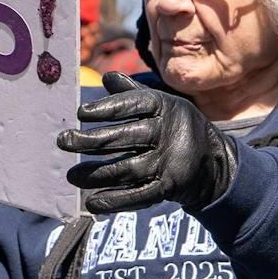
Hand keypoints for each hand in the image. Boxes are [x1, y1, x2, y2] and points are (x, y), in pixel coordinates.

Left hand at [57, 73, 236, 215]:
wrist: (213, 161)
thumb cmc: (174, 126)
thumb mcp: (160, 104)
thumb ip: (131, 93)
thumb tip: (106, 76)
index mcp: (165, 107)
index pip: (134, 104)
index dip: (107, 107)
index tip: (81, 113)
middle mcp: (169, 132)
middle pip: (125, 137)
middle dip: (91, 141)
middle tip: (63, 141)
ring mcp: (170, 162)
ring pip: (127, 169)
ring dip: (96, 174)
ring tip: (71, 175)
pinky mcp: (170, 187)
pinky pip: (139, 196)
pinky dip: (115, 201)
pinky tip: (92, 202)